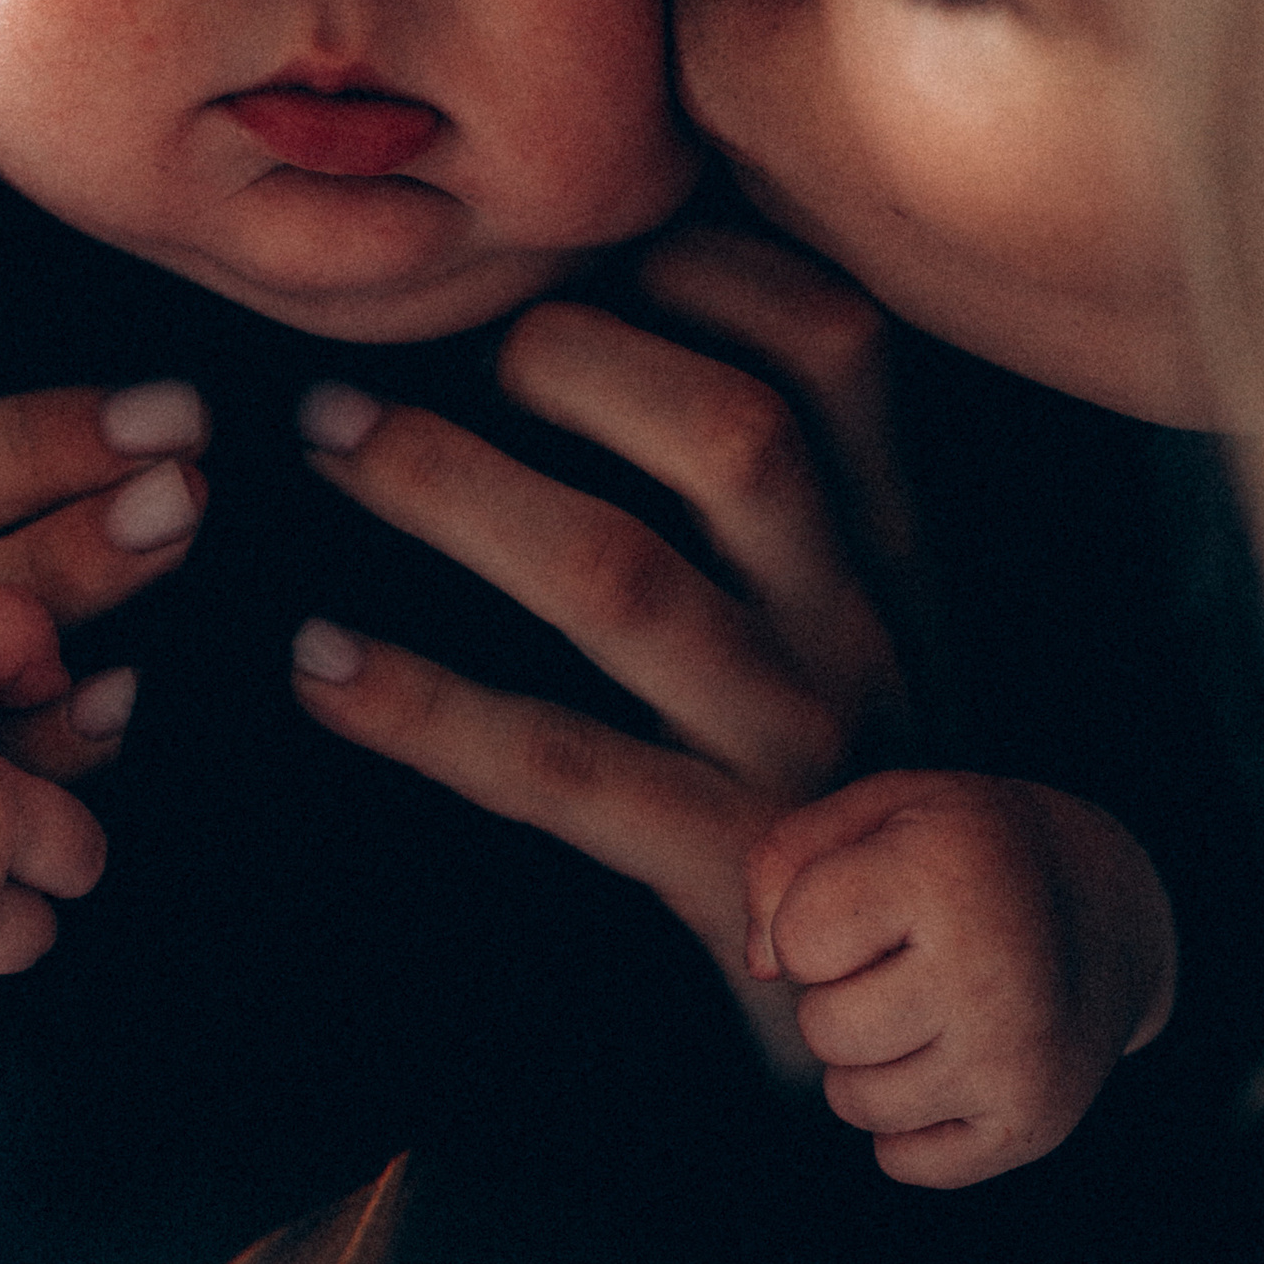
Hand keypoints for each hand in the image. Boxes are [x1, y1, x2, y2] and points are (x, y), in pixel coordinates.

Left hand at [289, 228, 907, 1031]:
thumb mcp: (843, 630)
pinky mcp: (731, 878)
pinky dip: (425, 707)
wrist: (945, 1019)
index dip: (703, 264)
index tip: (567, 244)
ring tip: (326, 443)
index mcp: (886, 550)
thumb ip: (769, 505)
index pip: (839, 347)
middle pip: (736, 434)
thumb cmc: (838, 791)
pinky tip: (318, 667)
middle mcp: (859, 632)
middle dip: (557, 360)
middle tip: (402, 351)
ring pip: (628, 581)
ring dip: (454, 491)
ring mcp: (802, 758)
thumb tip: (581, 325)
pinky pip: (564, 771)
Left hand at [746, 773, 1176, 1185]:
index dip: (812, 925)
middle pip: (824, 1031)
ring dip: (868, 1060)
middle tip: (898, 961)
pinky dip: (908, 1120)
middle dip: (837, 996)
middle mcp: (990, 974)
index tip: (865, 903)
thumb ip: (784, 864)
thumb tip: (761, 970)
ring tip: (923, 1006)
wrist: (1111, 908)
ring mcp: (1016, 1060)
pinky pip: (903, 1160)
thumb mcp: (879, 810)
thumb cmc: (965, 853)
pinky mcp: (1032, 1126)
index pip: (797, 945)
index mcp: (944, 876)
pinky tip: (950, 1057)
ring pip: (854, 1102)